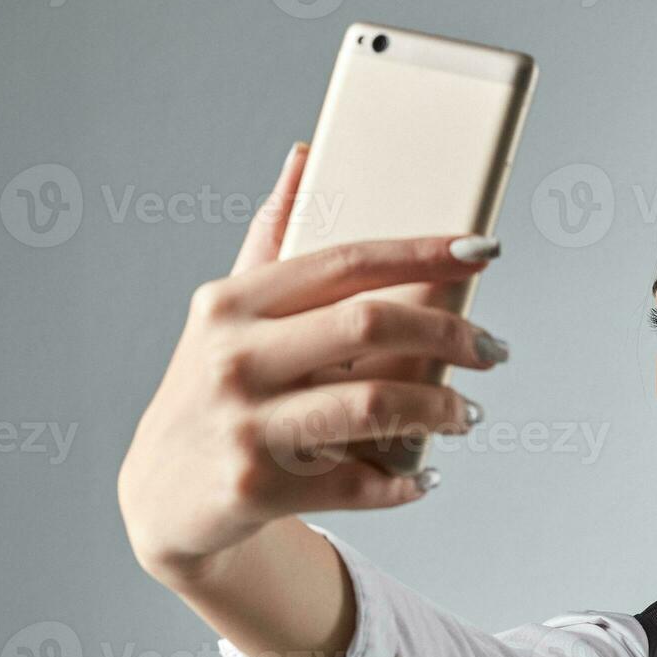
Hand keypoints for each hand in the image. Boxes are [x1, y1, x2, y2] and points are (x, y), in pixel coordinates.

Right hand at [118, 142, 505, 582]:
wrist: (163, 500)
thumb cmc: (211, 393)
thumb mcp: (226, 316)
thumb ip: (270, 239)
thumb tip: (306, 156)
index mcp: (233, 303)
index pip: (346, 262)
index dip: (424, 253)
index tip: (484, 251)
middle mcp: (235, 357)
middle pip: (370, 326)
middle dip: (451, 335)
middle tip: (493, 350)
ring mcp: (244, 425)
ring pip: (374, 405)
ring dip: (441, 409)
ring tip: (469, 413)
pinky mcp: (256, 489)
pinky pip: (358, 482)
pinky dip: (405, 483)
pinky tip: (425, 476)